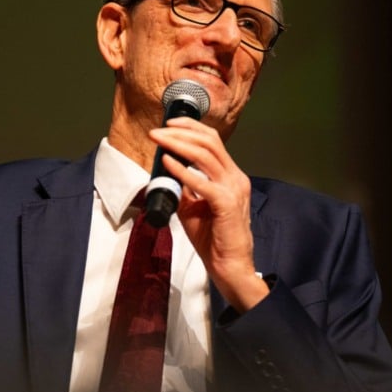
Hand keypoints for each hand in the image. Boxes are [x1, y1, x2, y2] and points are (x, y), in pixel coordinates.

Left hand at [149, 117, 269, 312]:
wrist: (229, 266)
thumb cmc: (214, 240)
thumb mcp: (194, 207)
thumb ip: (185, 188)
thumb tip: (166, 171)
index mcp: (231, 176)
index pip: (212, 142)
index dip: (190, 129)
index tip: (168, 126)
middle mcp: (235, 178)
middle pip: (209, 142)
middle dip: (180, 132)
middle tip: (157, 131)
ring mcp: (233, 189)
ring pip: (205, 155)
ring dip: (178, 144)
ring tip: (158, 141)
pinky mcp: (227, 204)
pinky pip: (202, 181)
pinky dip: (182, 170)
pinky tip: (167, 163)